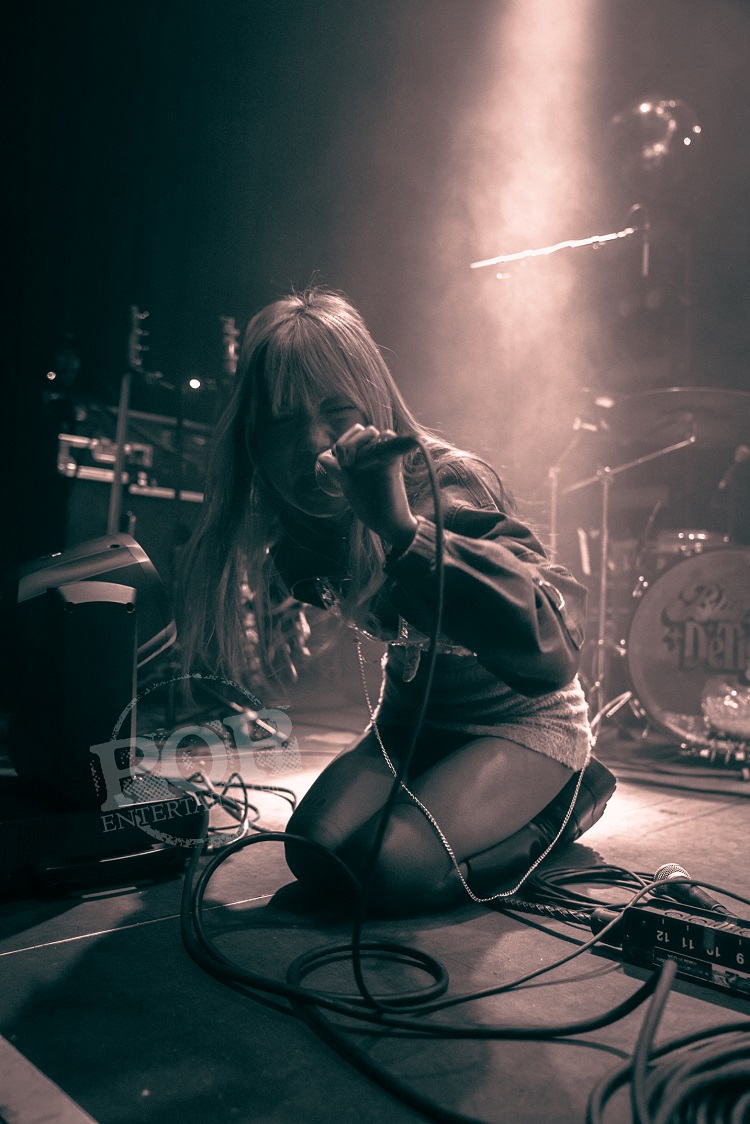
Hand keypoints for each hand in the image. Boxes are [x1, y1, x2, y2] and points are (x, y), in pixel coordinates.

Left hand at [317, 424, 417, 551]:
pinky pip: (394, 442)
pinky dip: (394, 443)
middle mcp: (373, 453)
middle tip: (347, 463)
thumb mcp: (348, 486)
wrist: (387, 522)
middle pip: (359, 430)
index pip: (350, 436)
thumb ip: (337, 472)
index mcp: (361, 457)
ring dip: (359, 445)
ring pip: (371, 432)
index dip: (342, 444)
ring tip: (358, 466)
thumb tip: (322, 457)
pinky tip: (386, 456)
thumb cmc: (370, 506)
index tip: (342, 464)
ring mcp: (384, 455)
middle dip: (348, 444)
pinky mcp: (394, 461)